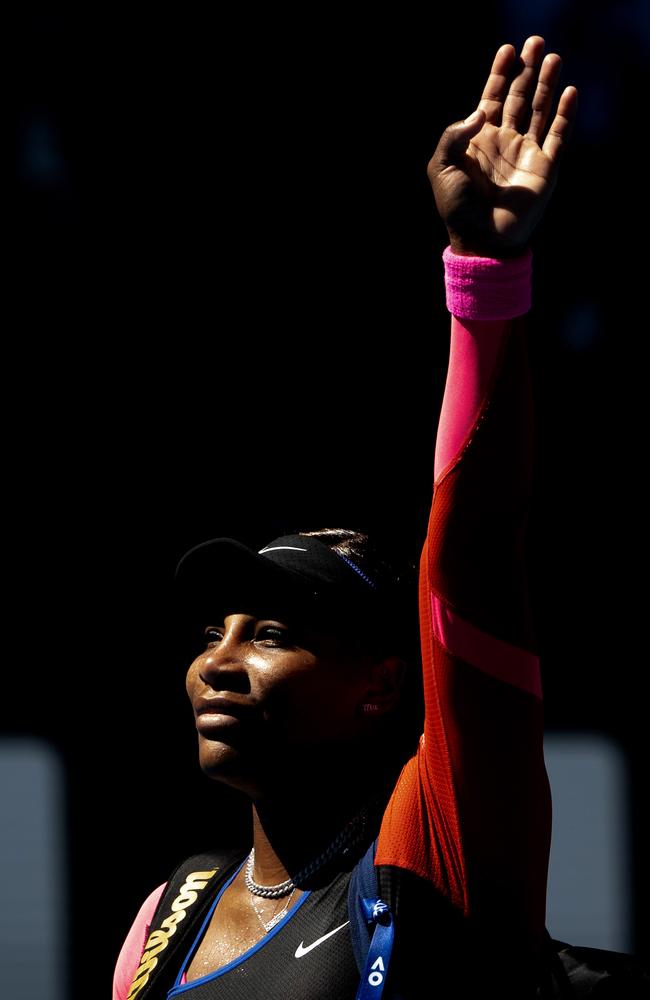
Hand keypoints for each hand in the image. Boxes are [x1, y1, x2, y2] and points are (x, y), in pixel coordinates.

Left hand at [427, 35, 577, 257]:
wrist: (480, 238)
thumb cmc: (457, 206)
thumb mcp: (441, 166)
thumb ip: (454, 135)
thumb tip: (480, 112)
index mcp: (480, 139)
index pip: (493, 97)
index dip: (500, 73)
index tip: (508, 49)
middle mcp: (505, 141)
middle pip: (519, 97)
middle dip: (527, 69)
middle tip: (536, 42)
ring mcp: (526, 153)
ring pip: (539, 110)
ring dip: (547, 84)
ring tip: (552, 57)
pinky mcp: (545, 168)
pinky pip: (557, 136)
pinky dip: (564, 115)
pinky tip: (569, 93)